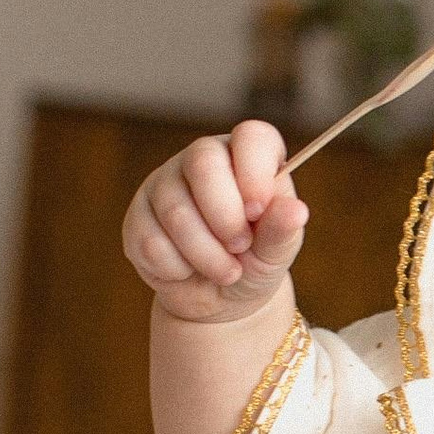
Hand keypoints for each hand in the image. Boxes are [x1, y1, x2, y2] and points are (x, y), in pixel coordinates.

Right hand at [122, 123, 307, 324]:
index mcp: (248, 155)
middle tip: (241, 247)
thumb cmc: (255, 260)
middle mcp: (203, 158)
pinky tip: (188, 270)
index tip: (258, 210)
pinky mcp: (138, 215)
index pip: (251, 137)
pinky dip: (178, 269)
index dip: (254, 172)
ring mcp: (164, 183)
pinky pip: (151, 241)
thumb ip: (283, 229)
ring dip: (206, 254)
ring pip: (175, 210)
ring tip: (226, 271)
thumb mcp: (277, 250)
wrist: (220, 297)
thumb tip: (295, 210)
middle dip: (225, 216)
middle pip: (203, 163)